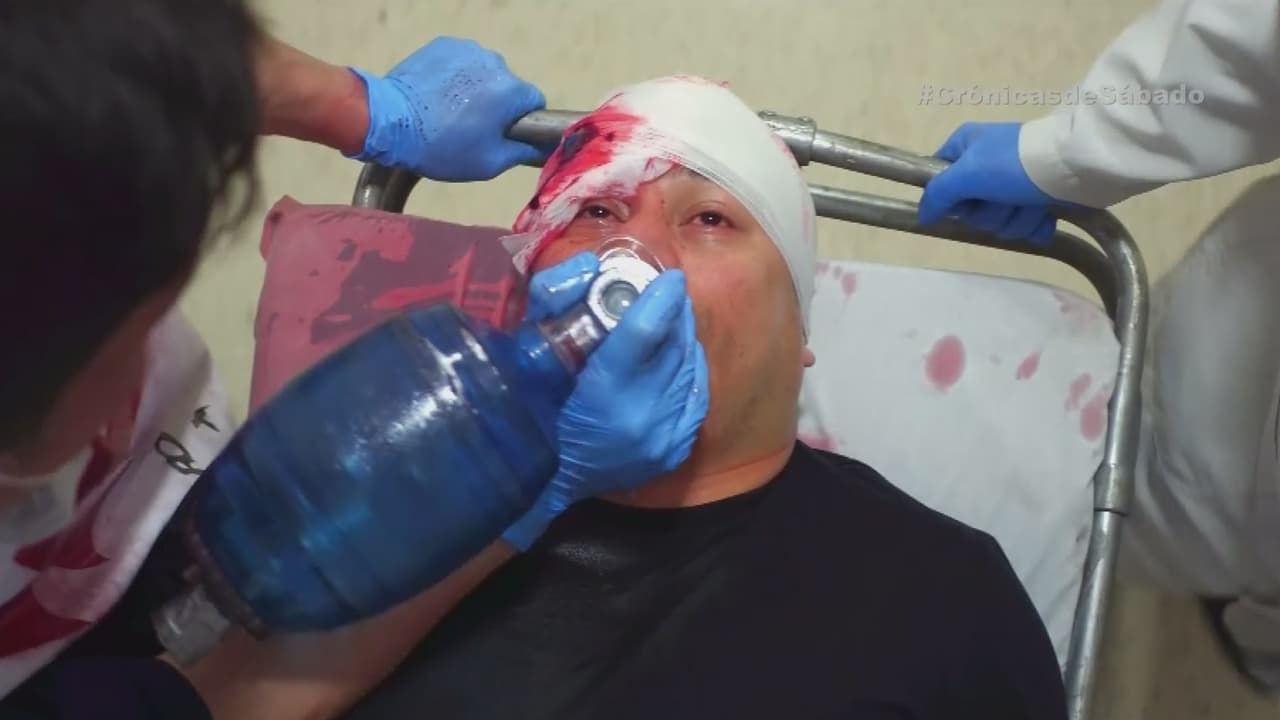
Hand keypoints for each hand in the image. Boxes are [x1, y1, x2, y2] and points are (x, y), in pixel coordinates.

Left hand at [351, 36, 545, 180]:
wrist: (389, 122)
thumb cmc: (441, 147)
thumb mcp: (488, 163)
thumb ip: (520, 152)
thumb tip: (534, 147)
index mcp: (510, 90)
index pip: (534, 101)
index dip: (523, 120)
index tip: (503, 134)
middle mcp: (494, 62)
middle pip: (508, 85)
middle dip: (497, 104)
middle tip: (472, 127)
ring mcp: (467, 50)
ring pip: (484, 73)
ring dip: (476, 88)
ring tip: (450, 111)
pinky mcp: (444, 45)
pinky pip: (461, 62)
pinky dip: (455, 76)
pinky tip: (437, 95)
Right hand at [502, 253, 708, 550]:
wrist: (546, 475)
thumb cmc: (530, 407)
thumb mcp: (529, 348)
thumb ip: (554, 299)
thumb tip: (591, 265)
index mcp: (603, 395)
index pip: (644, 333)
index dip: (660, 297)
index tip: (669, 277)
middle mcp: (643, 418)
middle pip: (674, 345)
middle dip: (672, 313)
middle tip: (664, 292)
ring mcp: (665, 437)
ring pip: (688, 365)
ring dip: (680, 337)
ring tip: (666, 320)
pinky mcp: (677, 446)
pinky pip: (695, 392)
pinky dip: (685, 367)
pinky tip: (671, 356)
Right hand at [916, 122, 1058, 243]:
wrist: (1075, 165)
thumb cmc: (1013, 164)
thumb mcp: (966, 173)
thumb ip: (937, 194)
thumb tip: (922, 215)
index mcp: (966, 147)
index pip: (938, 180)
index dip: (949, 197)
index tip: (964, 198)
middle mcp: (987, 163)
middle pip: (971, 209)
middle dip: (990, 212)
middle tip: (1003, 198)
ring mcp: (1014, 182)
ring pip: (999, 221)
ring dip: (1015, 218)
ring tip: (1030, 202)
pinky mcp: (1038, 199)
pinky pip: (1025, 227)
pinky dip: (1035, 224)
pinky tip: (1045, 212)